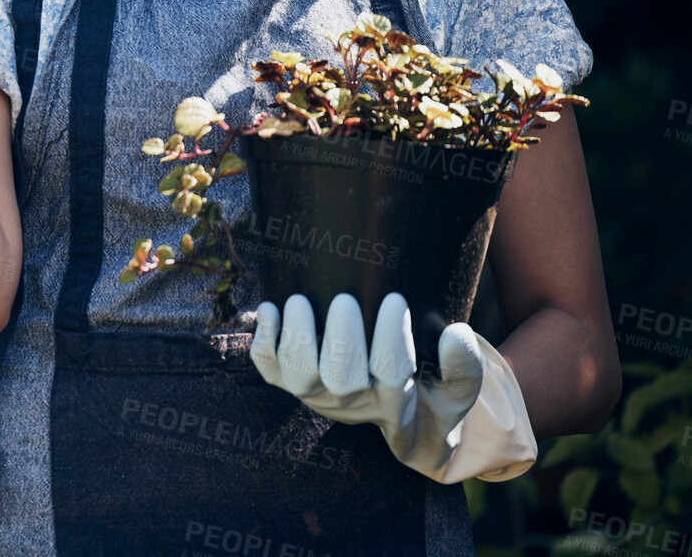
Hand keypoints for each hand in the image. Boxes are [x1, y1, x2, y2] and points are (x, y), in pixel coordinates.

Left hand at [251, 292, 537, 482]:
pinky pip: (269, 371)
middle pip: (339, 382)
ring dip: (296, 339)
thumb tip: (455, 334)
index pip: (392, 378)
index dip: (391, 341)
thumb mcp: (459, 391)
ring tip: (300, 302)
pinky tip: (267, 309)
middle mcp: (353, 405)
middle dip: (339, 340)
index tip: (396, 299)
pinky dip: (262, 342)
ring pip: (298, 379)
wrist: (405, 428)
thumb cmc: (433, 397)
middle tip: (345, 300)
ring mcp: (318, 397)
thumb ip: (465, 368)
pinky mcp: (292, 385)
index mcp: (397, 405)